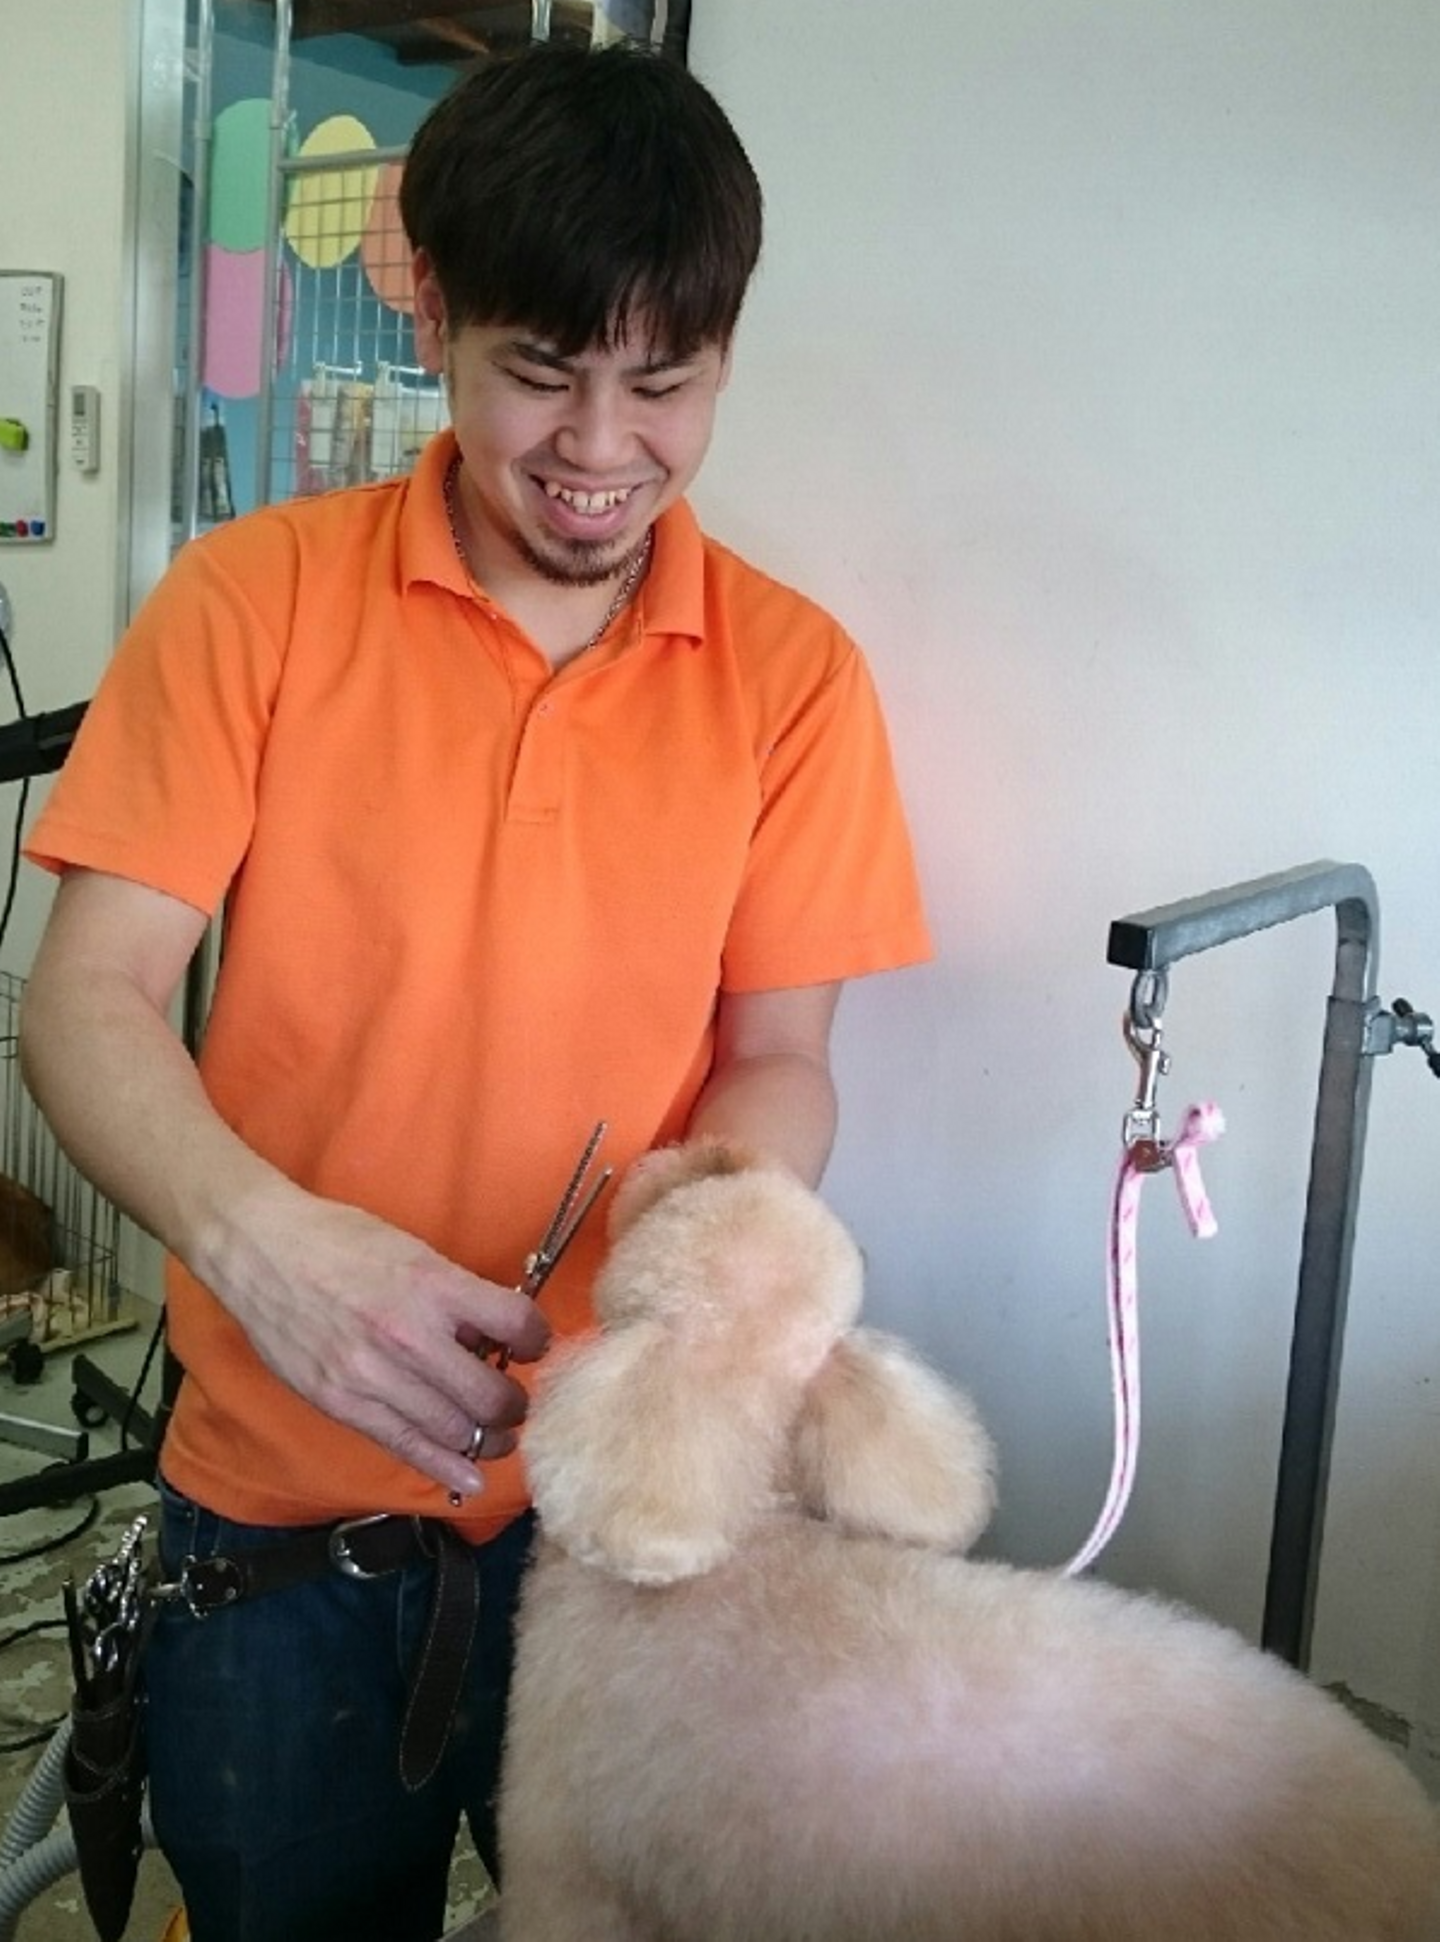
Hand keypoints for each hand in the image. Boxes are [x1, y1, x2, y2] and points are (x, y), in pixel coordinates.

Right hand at [198, 1179, 550, 1498]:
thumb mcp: (413, 1251)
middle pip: (490, 1395)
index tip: (532, 1347)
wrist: (261, 1250)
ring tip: (496, 1436)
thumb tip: (495, 1334)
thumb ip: (455, 1294)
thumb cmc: (339, 1241)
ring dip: (486, 1439)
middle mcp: (409, 1334)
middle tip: (515, 1402)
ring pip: (454, 1430)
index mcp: (433, 1284)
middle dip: (514, 1405)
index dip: (536, 1340)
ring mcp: (372, 1375)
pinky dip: (445, 1467)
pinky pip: (405, 1445)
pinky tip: (469, 1477)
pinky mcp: (342, 1403)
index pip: (516, 1324)